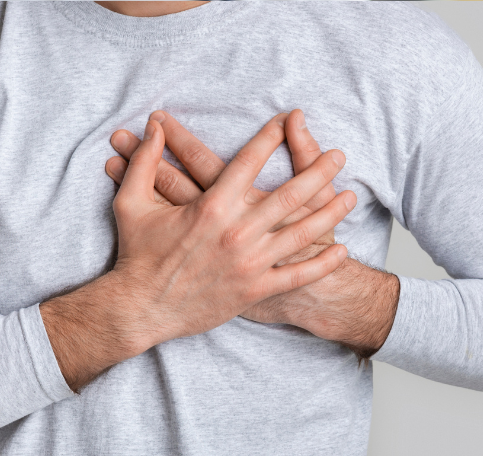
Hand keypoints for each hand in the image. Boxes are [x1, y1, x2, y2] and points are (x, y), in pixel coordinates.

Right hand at [105, 110, 398, 358]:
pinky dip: (322, 264)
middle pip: (290, 194)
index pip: (250, 161)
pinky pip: (297, 276)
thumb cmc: (137, 255)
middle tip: (339, 154)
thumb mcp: (132, 202)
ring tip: (351, 196)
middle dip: (319, 171)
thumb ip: (144, 162)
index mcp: (211, 206)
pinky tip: (341, 250)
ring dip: (330, 213)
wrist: (141, 308)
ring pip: (302, 233)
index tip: (287, 119)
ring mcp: (250, 263)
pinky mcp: (254, 290)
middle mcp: (237, 232)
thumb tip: (152, 128)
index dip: (270, 136)